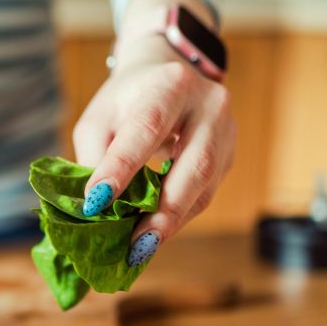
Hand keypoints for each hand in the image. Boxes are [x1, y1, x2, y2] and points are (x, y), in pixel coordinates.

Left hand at [72, 33, 235, 263]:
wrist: (168, 76)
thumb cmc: (127, 101)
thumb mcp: (101, 118)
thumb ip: (95, 156)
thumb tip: (96, 208)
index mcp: (171, 84)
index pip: (147, 128)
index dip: (122, 167)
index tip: (96, 202)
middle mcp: (209, 104)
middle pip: (194, 163)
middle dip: (163, 209)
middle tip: (134, 244)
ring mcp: (227, 131)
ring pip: (205, 186)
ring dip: (172, 222)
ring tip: (141, 249)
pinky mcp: (230, 155)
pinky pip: (206, 194)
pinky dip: (179, 218)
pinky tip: (155, 235)